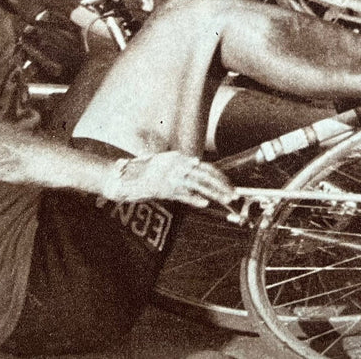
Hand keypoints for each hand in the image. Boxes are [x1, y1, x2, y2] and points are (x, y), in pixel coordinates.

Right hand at [102, 151, 235, 207]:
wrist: (125, 177)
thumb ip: (180, 163)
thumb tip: (197, 164)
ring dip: (214, 193)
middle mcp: (177, 165)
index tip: (229, 185)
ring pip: (198, 184)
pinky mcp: (163, 188)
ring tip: (225, 200)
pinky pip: (182, 194)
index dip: (219, 176)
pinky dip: (194, 198)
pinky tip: (204, 203)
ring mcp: (171, 176)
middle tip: (234, 194)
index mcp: (178, 157)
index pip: (205, 166)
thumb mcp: (164, 162)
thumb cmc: (145, 171)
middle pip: (205, 175)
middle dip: (222, 185)